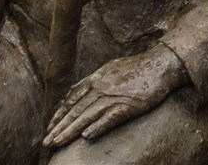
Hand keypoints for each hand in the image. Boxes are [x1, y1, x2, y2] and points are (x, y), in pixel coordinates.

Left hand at [43, 45, 185, 147]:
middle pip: (76, 110)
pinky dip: (98, 127)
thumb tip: (79, 90)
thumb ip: (95, 80)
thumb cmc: (138, 67)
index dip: (59, 115)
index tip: (50, 127)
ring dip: (71, 131)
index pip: (71, 99)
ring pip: (87, 116)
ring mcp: (114, 96)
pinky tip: (87, 137)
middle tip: (47, 142)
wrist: (161, 64)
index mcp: (96, 78)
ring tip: (58, 143)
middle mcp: (101, 87)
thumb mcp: (111, 68)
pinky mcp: (128, 105)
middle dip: (59, 127)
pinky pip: (110, 118)